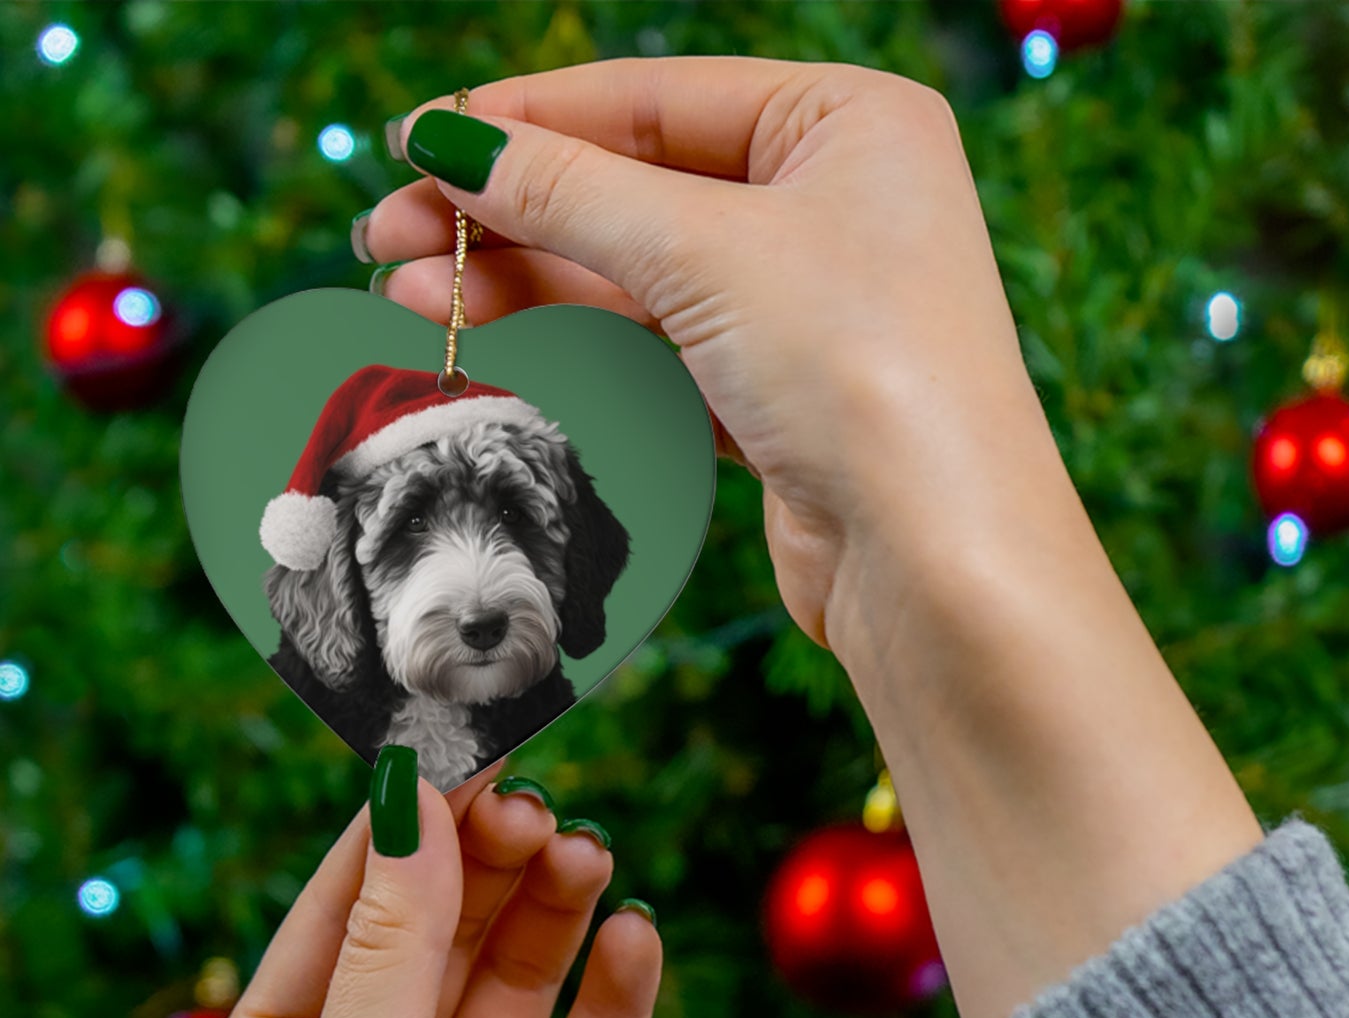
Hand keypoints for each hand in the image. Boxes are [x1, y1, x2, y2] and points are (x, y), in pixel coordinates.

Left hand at [201, 762, 661, 1017]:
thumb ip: (391, 944)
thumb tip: (407, 795)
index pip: (353, 902)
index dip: (409, 823)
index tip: (467, 746)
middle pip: (447, 927)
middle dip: (491, 861)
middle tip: (540, 807)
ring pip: (522, 977)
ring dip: (556, 910)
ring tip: (589, 857)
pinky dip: (617, 994)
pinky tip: (635, 938)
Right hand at [361, 57, 1060, 654]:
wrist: (934, 560)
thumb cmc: (861, 372)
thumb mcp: (706, 252)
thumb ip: (570, 191)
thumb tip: (451, 141)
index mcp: (847, 123)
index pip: (654, 99)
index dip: (526, 119)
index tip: (416, 141)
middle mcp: (833, 204)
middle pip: (635, 189)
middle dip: (508, 214)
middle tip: (387, 237)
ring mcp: (805, 305)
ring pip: (638, 276)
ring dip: (526, 284)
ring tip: (409, 297)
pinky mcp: (779, 396)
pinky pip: (658, 349)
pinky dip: (580, 346)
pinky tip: (499, 343)